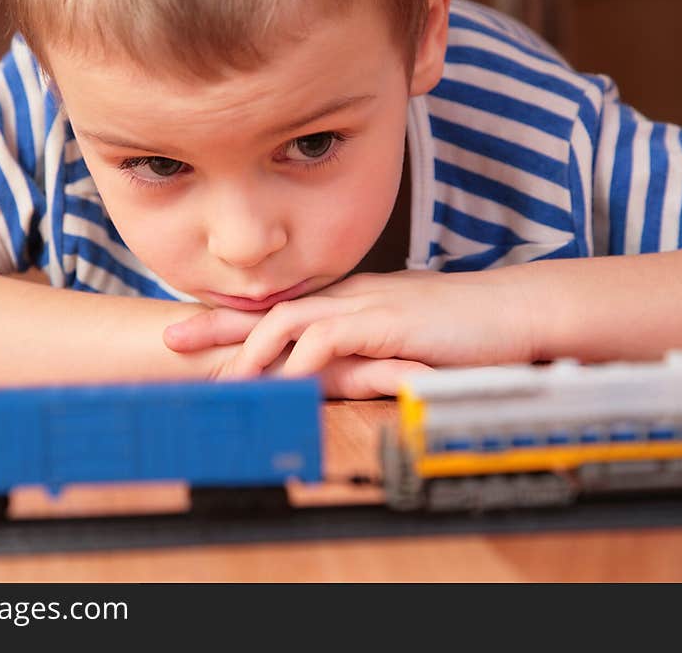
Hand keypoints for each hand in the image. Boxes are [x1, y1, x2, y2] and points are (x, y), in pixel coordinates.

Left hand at [165, 270, 536, 396]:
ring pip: (288, 320)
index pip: (277, 307)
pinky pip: (329, 339)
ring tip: (225, 381)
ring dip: (253, 352)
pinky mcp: (386, 322)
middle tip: (172, 338)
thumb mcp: (395, 335)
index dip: (231, 318)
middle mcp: (345, 297)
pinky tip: (284, 384)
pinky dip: (302, 362)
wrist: (510, 312)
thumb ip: (356, 349)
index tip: (191, 330)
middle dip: (217, 324)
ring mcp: (363, 306)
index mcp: (344, 299)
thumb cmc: (456, 327)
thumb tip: (322, 371)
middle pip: (266, 306)